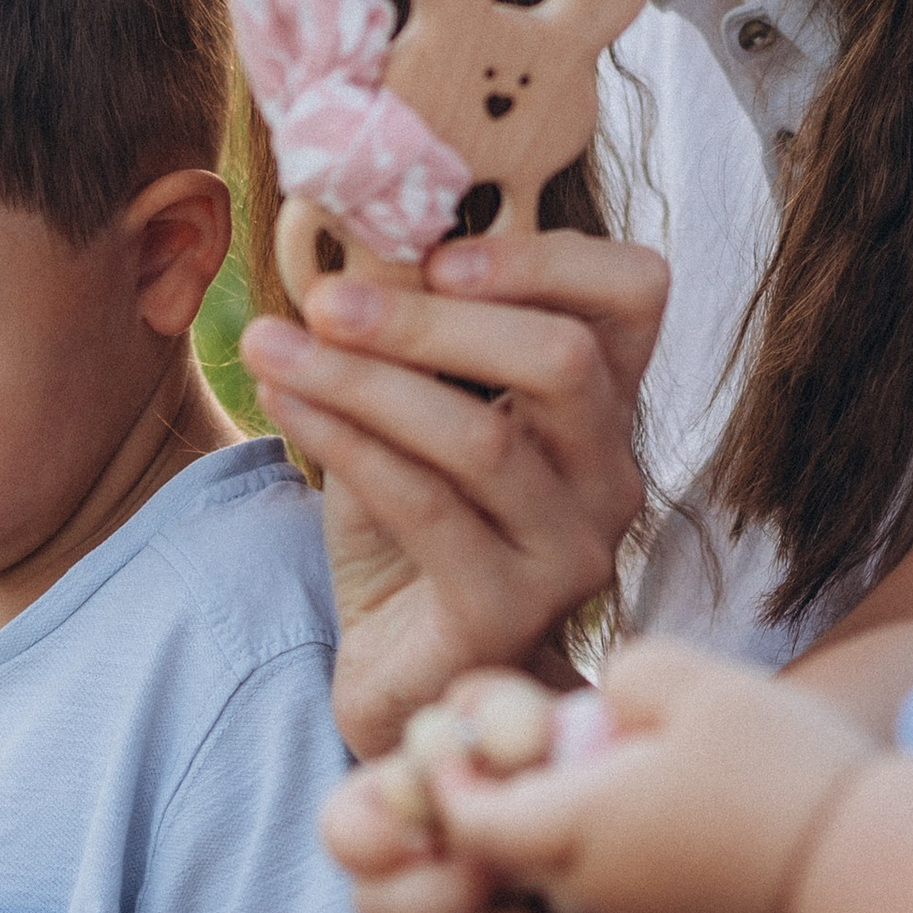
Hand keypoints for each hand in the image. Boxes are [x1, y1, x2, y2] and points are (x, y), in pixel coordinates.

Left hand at [243, 227, 667, 754]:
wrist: (403, 675)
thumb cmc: (414, 530)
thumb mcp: (419, 412)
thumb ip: (414, 338)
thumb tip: (356, 236)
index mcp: (603, 406)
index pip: (637, 294)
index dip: (549, 257)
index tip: (436, 252)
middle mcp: (612, 475)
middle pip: (564, 359)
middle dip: (431, 320)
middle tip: (326, 297)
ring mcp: (573, 550)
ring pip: (481, 437)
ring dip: (363, 380)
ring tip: (275, 346)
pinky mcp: (509, 610)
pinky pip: (424, 505)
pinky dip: (344, 443)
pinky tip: (285, 404)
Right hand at [320, 744, 630, 912]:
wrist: (622, 846)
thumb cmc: (560, 769)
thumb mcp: (532, 725)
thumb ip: (500, 718)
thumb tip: (488, 746)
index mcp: (386, 810)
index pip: (343, 832)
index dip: (383, 838)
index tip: (439, 830)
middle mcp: (391, 887)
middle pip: (379, 912)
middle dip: (455, 888)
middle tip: (511, 867)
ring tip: (554, 895)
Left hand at [427, 647, 870, 912]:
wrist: (868, 872)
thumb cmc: (783, 771)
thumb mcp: (702, 685)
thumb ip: (631, 674)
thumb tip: (607, 697)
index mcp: (582, 825)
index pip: (472, 823)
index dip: (452, 785)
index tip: (458, 745)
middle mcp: (594, 892)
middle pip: (517, 852)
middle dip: (513, 802)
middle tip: (533, 745)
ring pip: (571, 877)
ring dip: (574, 830)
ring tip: (615, 774)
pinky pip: (625, 898)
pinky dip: (626, 859)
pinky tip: (677, 818)